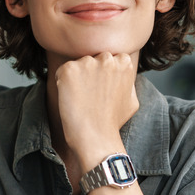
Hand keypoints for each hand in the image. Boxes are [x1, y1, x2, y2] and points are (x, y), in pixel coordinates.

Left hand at [54, 52, 139, 166]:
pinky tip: (71, 98)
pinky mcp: (69, 70)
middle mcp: (106, 58)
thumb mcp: (132, 99)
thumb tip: (123, 73)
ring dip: (76, 78)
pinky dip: (62, 83)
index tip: (101, 89)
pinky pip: (62, 72)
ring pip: (78, 65)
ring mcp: (87, 63)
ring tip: (81, 99)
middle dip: (90, 72)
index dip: (103, 74)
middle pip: (93, 58)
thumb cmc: (113, 122)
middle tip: (90, 95)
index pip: (109, 58)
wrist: (96, 137)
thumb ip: (128, 81)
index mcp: (123, 62)